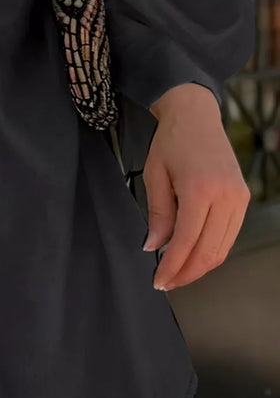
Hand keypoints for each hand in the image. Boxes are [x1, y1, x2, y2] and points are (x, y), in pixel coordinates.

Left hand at [142, 83, 250, 290]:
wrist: (195, 115)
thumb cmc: (171, 141)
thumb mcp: (154, 176)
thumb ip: (158, 214)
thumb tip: (154, 247)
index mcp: (200, 189)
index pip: (187, 242)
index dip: (172, 266)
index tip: (159, 280)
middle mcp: (225, 195)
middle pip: (209, 252)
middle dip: (186, 273)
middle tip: (167, 282)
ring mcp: (238, 197)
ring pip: (222, 248)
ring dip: (200, 266)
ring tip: (177, 272)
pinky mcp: (242, 197)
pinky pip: (228, 235)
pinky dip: (211, 250)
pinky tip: (193, 253)